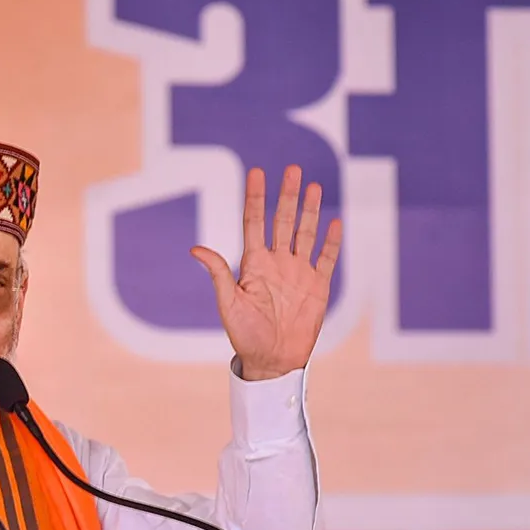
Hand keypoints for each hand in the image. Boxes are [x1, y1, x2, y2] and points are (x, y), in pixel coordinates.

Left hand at [191, 165, 342, 380]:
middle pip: (283, 221)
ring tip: (312, 185)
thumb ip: (218, 274)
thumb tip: (195, 249)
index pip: (255, 222)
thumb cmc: (245, 334)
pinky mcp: (318, 287)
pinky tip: (335, 221)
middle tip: (292, 168)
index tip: (256, 172)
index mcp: (253, 263)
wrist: (272, 360)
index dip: (256, 197)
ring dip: (309, 210)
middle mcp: (277, 262)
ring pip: (306, 233)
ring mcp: (298, 272)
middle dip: (287, 195)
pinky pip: (327, 259)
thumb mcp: (228, 303)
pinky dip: (332, 241)